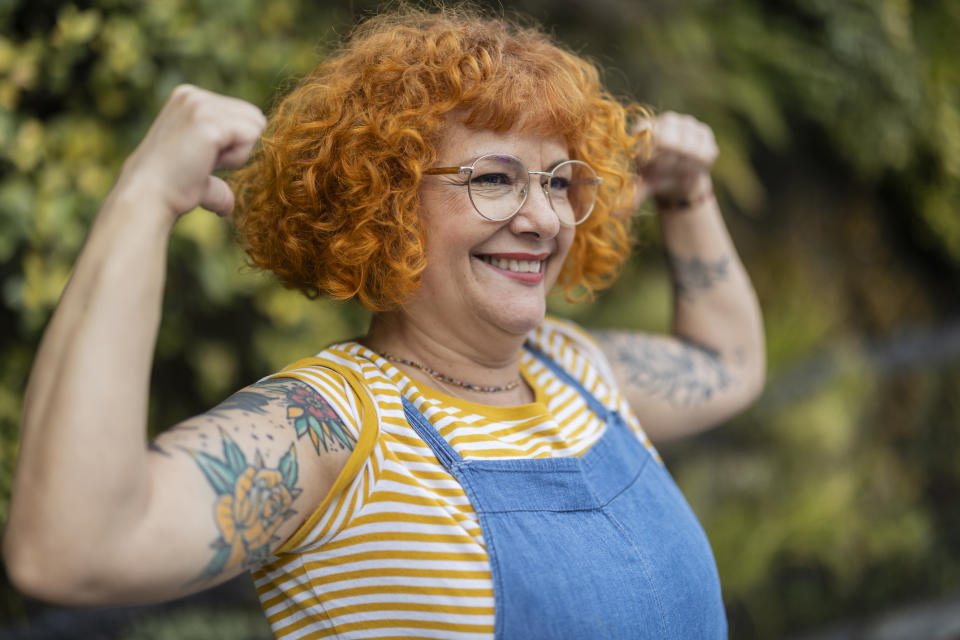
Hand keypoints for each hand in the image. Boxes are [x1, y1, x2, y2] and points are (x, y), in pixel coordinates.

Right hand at [117, 85, 265, 221]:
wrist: (149, 196)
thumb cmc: (169, 188)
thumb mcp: (196, 167)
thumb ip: (215, 172)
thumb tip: (227, 205)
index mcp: (190, 98)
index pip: (244, 113)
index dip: (232, 144)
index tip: (202, 157)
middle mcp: (194, 95)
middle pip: (254, 116)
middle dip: (238, 146)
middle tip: (204, 162)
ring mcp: (200, 105)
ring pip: (255, 125)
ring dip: (238, 153)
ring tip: (204, 162)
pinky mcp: (208, 123)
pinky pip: (251, 135)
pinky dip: (236, 157)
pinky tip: (207, 163)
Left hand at [634, 111, 717, 206]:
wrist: (682, 176)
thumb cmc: (656, 176)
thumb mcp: (644, 183)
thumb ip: (633, 193)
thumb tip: (614, 214)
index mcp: (645, 127)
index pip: (647, 137)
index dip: (650, 156)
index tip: (650, 166)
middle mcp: (666, 120)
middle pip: (670, 143)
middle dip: (669, 164)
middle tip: (667, 171)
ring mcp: (687, 123)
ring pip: (689, 149)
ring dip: (684, 166)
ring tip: (679, 170)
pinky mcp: (705, 132)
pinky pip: (704, 153)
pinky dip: (698, 166)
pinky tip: (692, 166)